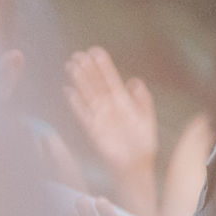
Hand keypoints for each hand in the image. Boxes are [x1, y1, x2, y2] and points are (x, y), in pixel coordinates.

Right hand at [64, 46, 158, 215]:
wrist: (137, 165)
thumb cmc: (143, 142)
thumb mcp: (147, 117)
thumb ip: (143, 99)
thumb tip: (135, 80)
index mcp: (123, 102)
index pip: (111, 79)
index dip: (103, 65)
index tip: (95, 50)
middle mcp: (109, 107)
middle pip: (96, 84)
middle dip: (87, 69)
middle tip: (77, 53)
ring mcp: (99, 117)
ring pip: (87, 95)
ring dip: (79, 80)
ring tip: (71, 65)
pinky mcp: (93, 130)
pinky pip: (82, 114)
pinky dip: (75, 103)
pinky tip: (68, 91)